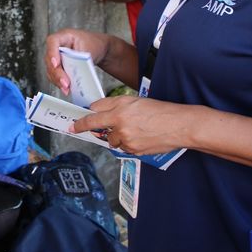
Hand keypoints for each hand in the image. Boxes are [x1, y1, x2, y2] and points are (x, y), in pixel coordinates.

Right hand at [44, 29, 109, 94]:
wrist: (98, 47)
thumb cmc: (93, 44)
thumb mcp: (88, 49)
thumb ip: (79, 59)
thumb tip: (73, 72)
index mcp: (64, 36)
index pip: (53, 41)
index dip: (52, 53)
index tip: (57, 64)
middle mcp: (57, 45)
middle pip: (50, 59)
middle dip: (57, 73)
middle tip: (65, 83)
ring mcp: (56, 56)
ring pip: (50, 69)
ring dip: (57, 80)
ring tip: (66, 89)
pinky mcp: (58, 65)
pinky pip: (54, 74)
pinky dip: (59, 82)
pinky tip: (66, 88)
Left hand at [70, 95, 192, 154]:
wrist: (179, 126)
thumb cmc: (159, 111)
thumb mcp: (134, 100)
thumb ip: (112, 104)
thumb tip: (96, 109)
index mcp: (119, 111)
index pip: (93, 117)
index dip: (81, 121)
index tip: (73, 125)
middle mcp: (121, 127)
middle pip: (100, 130)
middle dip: (96, 128)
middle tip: (90, 127)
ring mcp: (127, 141)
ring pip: (112, 140)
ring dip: (116, 136)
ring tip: (134, 129)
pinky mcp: (134, 151)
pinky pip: (123, 148)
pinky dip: (127, 143)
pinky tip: (140, 136)